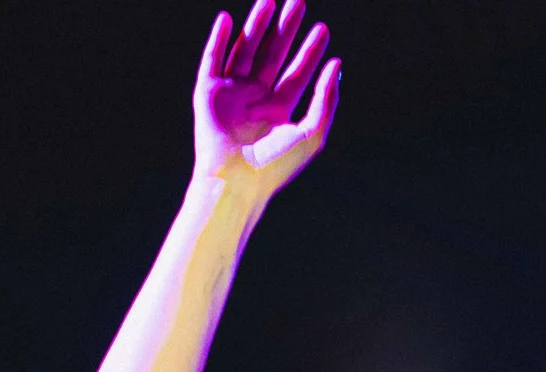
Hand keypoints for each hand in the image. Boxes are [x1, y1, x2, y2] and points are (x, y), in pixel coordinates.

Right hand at [193, 1, 338, 193]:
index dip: (310, 52)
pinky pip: (212, 60)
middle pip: (272, 55)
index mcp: (278, 112)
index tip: (322, 29)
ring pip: (245, 51)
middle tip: (298, 2)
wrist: (237, 180)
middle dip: (285, 30)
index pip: (297, 74)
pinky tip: (228, 19)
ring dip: (255, 25)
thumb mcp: (312, 132)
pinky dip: (219, 40)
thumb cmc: (276, 165)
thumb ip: (326, 99)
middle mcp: (254, 101)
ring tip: (269, 0)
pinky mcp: (207, 94)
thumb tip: (338, 66)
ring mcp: (230, 95)